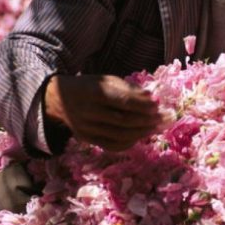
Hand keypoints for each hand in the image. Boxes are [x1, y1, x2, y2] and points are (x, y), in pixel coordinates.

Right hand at [44, 74, 166, 150]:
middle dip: (147, 120)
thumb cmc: (90, 86)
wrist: (59, 100)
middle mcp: (88, 111)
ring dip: (143, 132)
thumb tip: (152, 97)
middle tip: (165, 118)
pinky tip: (142, 135)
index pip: (122, 101)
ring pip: (120, 135)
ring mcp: (86, 128)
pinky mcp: (87, 139)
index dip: (143, 104)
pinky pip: (112, 145)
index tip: (158, 104)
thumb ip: (128, 88)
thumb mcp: (106, 80)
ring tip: (158, 127)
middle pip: (123, 120)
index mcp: (93, 92)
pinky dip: (130, 142)